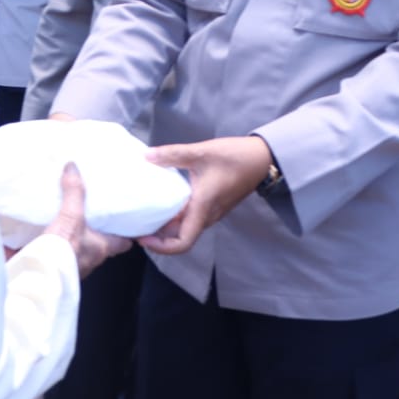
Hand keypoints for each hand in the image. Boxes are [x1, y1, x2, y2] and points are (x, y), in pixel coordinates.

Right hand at [43, 162, 129, 277]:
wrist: (36, 279)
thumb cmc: (63, 252)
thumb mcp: (72, 217)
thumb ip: (74, 193)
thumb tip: (73, 167)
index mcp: (101, 248)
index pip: (123, 242)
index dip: (128, 232)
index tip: (129, 220)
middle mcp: (89, 259)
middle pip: (99, 243)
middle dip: (95, 230)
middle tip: (92, 210)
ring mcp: (70, 265)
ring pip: (77, 247)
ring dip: (72, 235)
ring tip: (64, 215)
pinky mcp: (51, 267)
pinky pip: (54, 252)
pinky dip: (49, 242)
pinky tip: (40, 230)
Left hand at [139, 136, 273, 256]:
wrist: (262, 158)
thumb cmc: (235, 157)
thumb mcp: (201, 151)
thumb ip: (172, 154)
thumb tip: (145, 156)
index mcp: (203, 207)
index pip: (183, 242)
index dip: (160, 247)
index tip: (142, 237)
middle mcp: (207, 215)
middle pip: (180, 238)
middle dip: (157, 237)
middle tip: (135, 224)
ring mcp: (212, 212)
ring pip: (185, 228)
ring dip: (166, 227)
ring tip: (145, 213)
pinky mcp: (213, 205)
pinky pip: (191, 218)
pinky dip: (175, 217)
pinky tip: (163, 201)